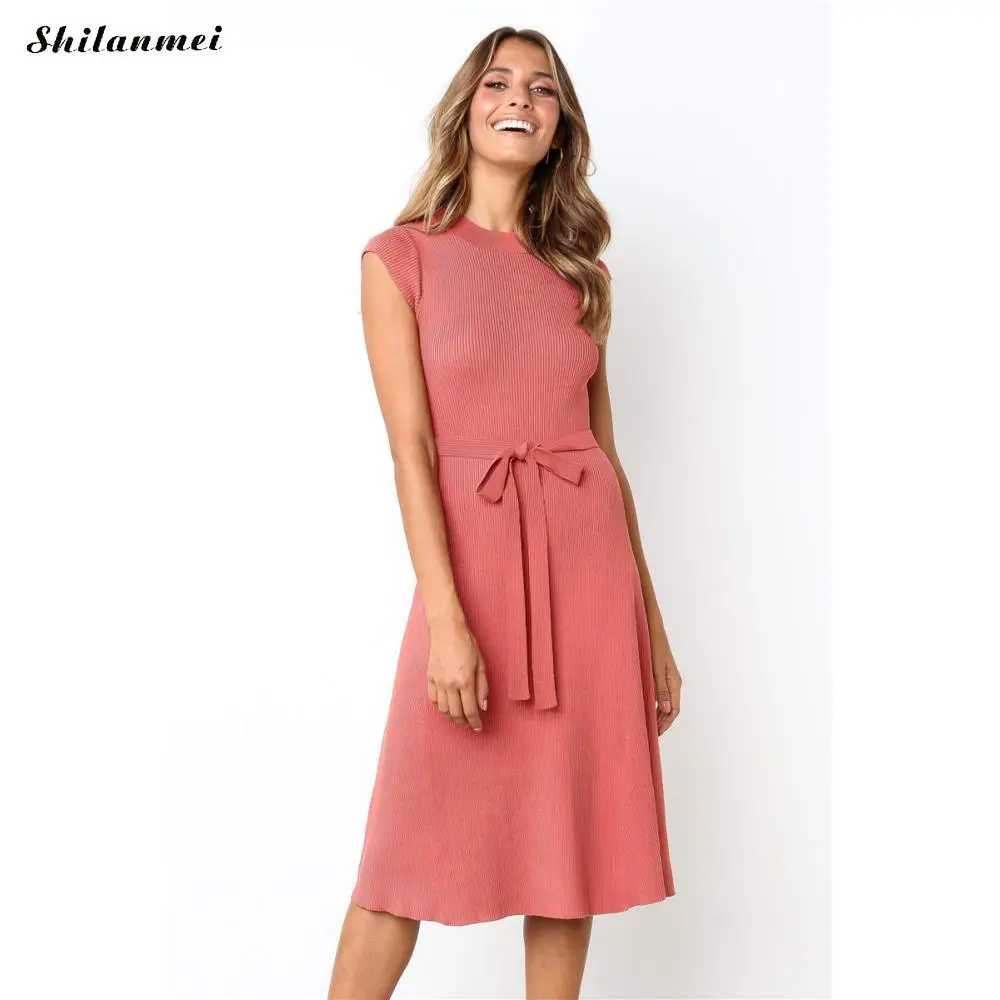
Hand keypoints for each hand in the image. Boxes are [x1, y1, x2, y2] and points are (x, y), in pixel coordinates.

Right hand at [426, 614, 489, 731]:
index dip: (475, 722)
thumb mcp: (481, 664)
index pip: (470, 710)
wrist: (446, 629)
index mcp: (465, 681)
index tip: (478, 727)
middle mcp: (450, 685)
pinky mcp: (430, 678)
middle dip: (464, 722)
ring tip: (459, 717)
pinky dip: (440, 707)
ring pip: (443, 709)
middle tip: (470, 724)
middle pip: (456, 713)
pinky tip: (446, 706)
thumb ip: (483, 687)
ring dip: (451, 717)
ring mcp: (438, 682)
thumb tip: (483, 705)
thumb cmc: (466, 643)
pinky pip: (433, 699)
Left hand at [649, 614, 681, 735]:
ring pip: (666, 702)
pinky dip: (655, 703)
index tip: (656, 734)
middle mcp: (673, 682)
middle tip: (651, 734)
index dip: (666, 723)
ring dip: (659, 714)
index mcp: (674, 683)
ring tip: (649, 724)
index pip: (674, 710)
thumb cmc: (653, 646)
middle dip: (662, 722)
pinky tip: (647, 707)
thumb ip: (661, 689)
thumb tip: (667, 710)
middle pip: (671, 708)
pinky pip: (661, 693)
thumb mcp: (655, 669)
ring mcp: (667, 678)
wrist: (651, 628)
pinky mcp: (661, 673)